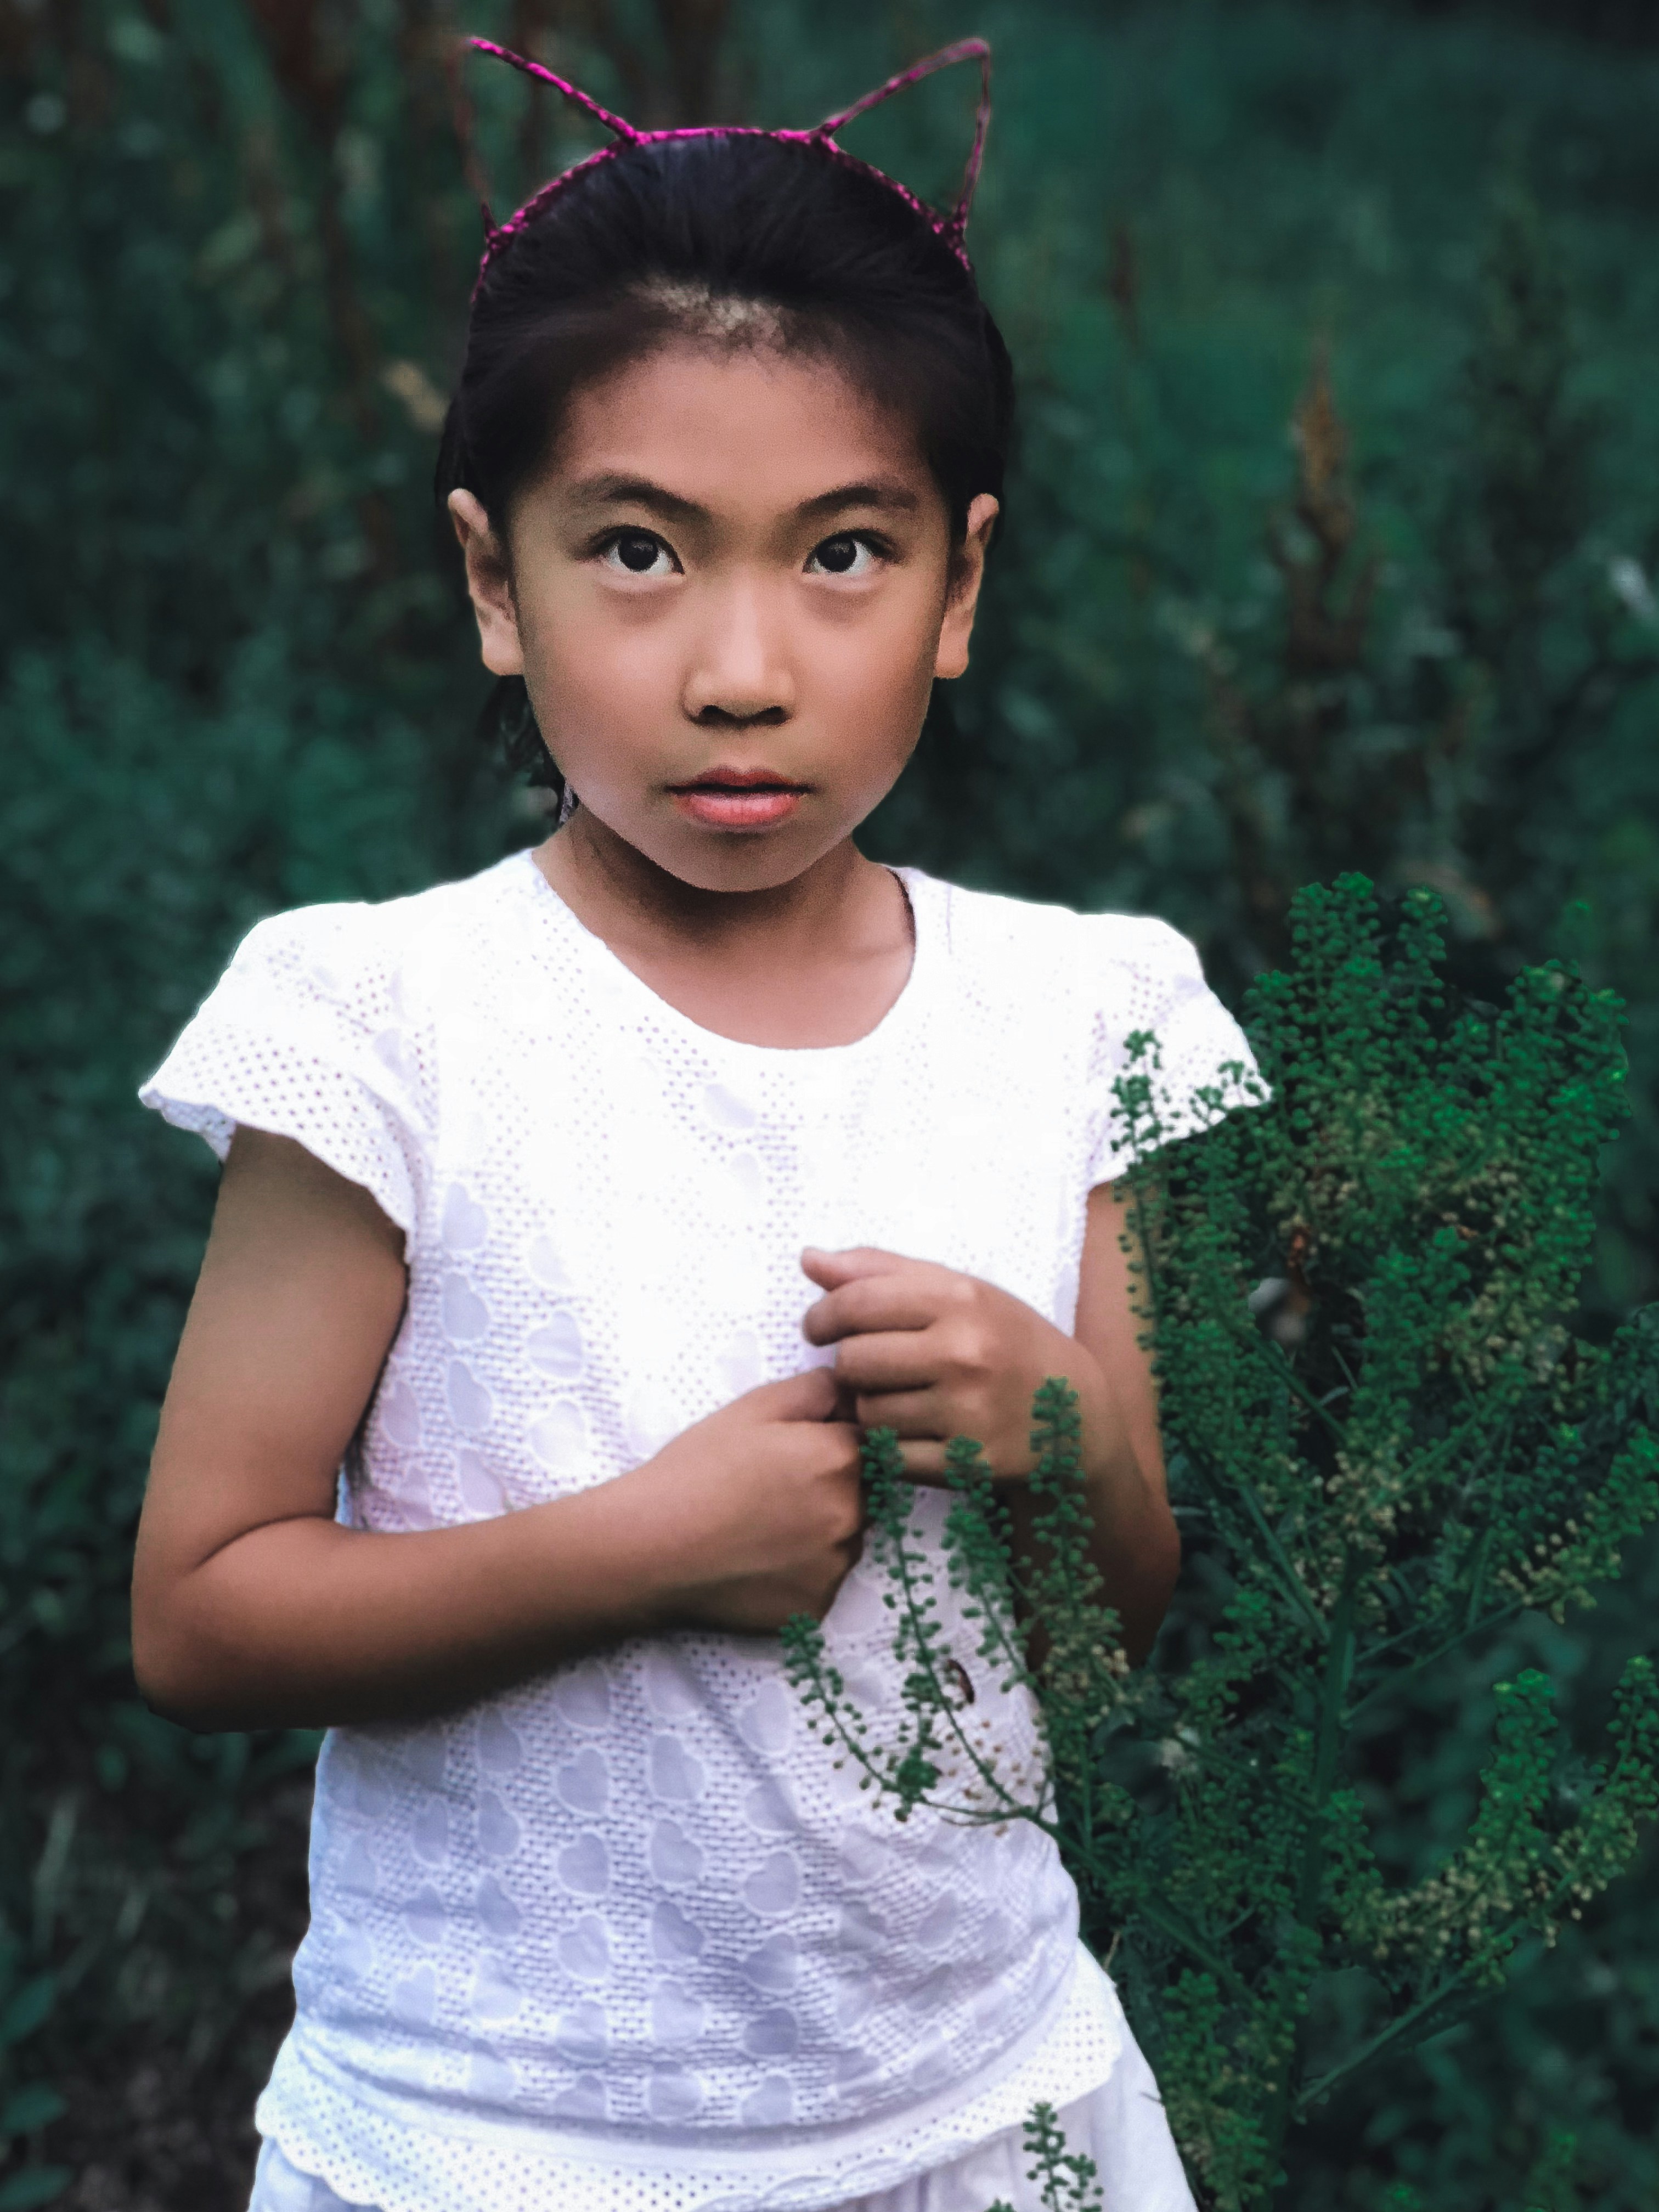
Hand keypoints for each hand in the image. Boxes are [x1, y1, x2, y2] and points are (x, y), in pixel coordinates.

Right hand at [622, 1369, 865, 1633]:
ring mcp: (835, 1567)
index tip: (790, 1455)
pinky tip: (756, 1562)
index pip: (865, 1443)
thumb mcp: (753, 1408)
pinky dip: (798, 1573)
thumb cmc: (697, 1470)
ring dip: (818, 1532)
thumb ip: (815, 1390)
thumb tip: (854, 1390)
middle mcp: (851, 1514)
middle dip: (829, 1488)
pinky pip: (821, 1583)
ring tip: (758, 1529)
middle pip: (862, 1494)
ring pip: (843, 1540)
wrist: (650, 1547)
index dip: (827, 1444)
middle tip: (770, 1492)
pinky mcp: (816, 1607)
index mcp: (840, 1458)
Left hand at [800, 1247, 1124, 1485]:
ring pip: (867, 1412)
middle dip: (851, 1365)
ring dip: (871, 1407)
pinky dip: (892, 1447)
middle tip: (870, 1367)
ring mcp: (967, 1412)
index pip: (856, 1303)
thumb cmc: (1004, 1342)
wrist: (1073, 1416)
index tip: (818, 1327)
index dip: (822, 1316)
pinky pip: (890, 1456)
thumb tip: (809, 1259)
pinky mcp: (967, 1463)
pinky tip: (916, 1432)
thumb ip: (881, 1272)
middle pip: (853, 1361)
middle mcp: (965, 1353)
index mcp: (961, 1299)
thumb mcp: (958, 1291)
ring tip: (901, 1398)